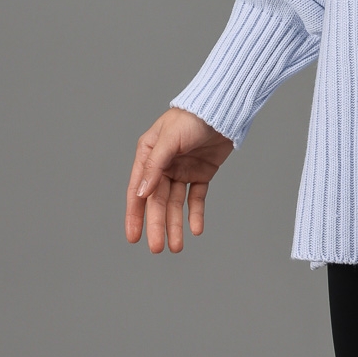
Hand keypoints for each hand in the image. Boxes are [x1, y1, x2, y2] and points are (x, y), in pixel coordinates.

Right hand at [125, 108, 233, 253]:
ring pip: (176, 203)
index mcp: (148, 155)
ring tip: (178, 246)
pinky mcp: (202, 173)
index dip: (135, 215)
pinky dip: (196, 213)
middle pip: (158, 201)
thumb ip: (154, 166)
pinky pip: (196, 197)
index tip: (133, 237)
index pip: (138, 190)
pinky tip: (196, 229)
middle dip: (157, 225)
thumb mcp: (169, 140)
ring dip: (175, 224)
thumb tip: (142, 194)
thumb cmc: (192, 117)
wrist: (223, 108)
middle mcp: (163, 165)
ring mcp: (182, 170)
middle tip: (158, 248)